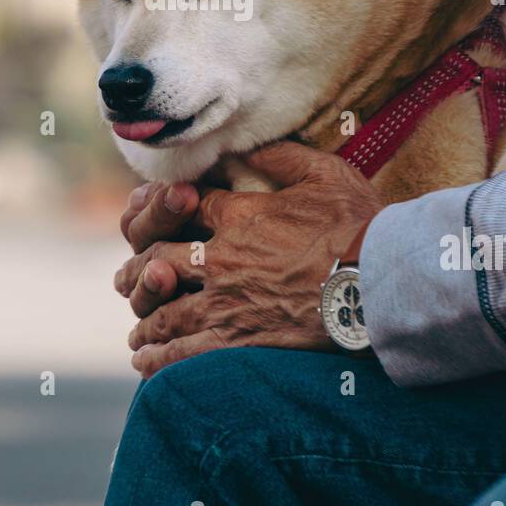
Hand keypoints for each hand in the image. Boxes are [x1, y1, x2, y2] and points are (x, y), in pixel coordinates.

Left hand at [115, 142, 386, 378]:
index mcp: (239, 215)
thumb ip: (282, 156)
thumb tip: (250, 145)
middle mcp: (221, 258)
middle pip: (157, 260)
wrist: (379, 284)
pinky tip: (144, 360)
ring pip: (162, 308)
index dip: (163, 210)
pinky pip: (183, 351)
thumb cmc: (358, 226)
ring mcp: (226, 302)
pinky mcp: (238, 340)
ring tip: (136, 329)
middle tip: (126, 280)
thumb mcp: (326, 174)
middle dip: (138, 270)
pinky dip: (158, 356)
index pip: (182, 208)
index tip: (159, 219)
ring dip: (143, 316)